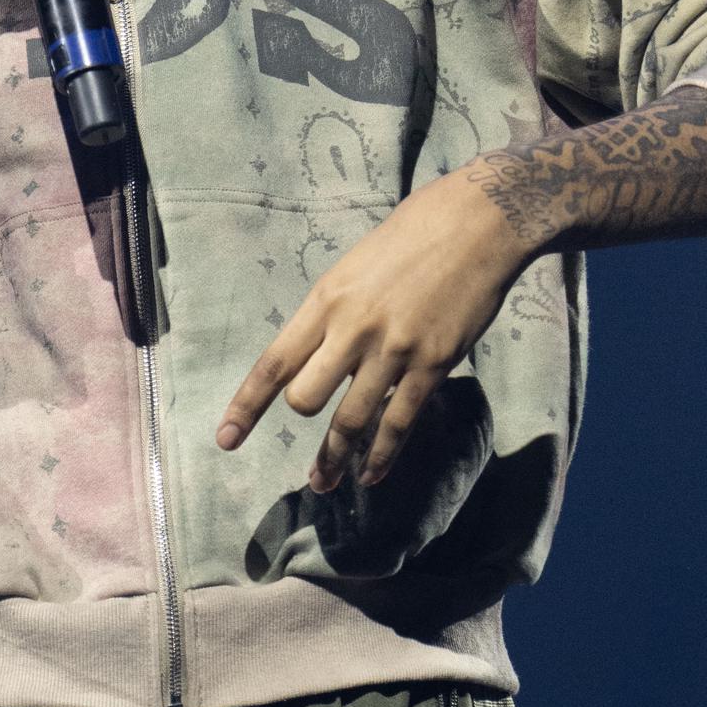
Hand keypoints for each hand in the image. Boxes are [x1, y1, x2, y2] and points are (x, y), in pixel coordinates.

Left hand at [215, 169, 538, 490]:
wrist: (479, 223)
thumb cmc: (414, 235)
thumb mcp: (355, 265)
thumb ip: (335, 311)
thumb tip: (323, 350)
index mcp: (326, 300)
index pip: (274, 363)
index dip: (246, 406)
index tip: (226, 438)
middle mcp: (353, 328)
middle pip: (305, 398)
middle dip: (304, 416)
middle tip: (308, 431)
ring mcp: (394, 350)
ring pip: (349, 421)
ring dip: (334, 459)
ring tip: (325, 483)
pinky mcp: (433, 365)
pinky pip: (399, 423)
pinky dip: (382, 456)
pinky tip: (371, 475)